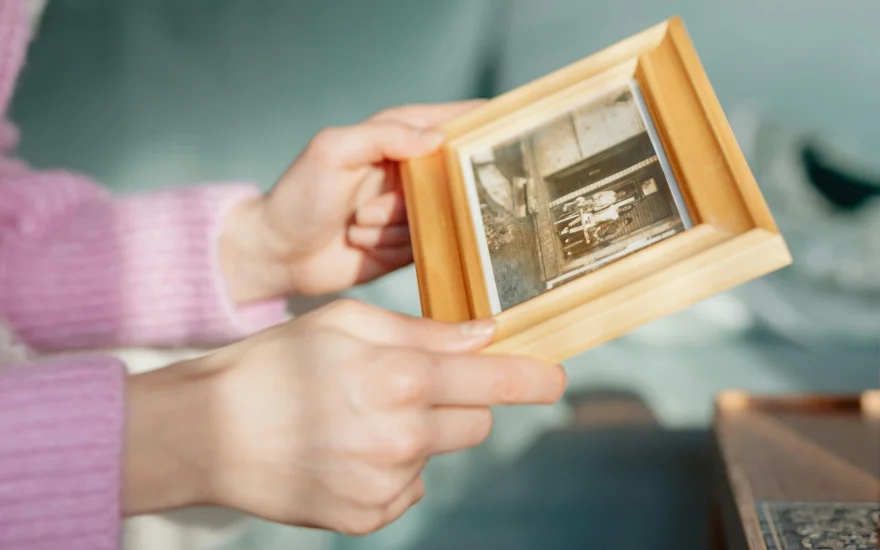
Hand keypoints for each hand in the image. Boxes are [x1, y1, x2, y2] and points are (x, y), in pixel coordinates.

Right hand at [123, 299, 565, 534]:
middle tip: (411, 385)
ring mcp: (385, 483)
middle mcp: (401, 435)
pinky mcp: (368, 516)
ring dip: (419, 435)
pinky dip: (392, 468)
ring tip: (358, 418)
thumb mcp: (344, 323)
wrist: (208, 433)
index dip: (531, 378)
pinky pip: (408, 488)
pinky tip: (346, 449)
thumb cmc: (274, 363)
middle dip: (460, 401)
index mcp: (400, 378)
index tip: (555, 378)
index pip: (491, 380)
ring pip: (438, 454)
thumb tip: (483, 335)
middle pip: (476, 423)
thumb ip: (422, 332)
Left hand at [220, 101, 483, 302]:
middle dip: (422, 195)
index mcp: (398, 134)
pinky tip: (364, 243)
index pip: (458, 120)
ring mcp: (415, 208)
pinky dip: (398, 246)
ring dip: (397, 224)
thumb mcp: (333, 152)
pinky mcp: (413, 243)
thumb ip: (384, 136)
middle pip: (458, 176)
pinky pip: (431, 244)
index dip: (487, 125)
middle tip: (372, 206)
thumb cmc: (298, 196)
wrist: (279, 254)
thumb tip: (437, 138)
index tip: (509, 139)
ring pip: (444, 215)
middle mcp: (413, 170)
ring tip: (356, 224)